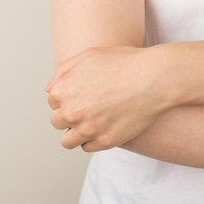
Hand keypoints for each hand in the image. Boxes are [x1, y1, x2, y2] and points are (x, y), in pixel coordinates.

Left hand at [46, 46, 169, 151]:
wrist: (155, 78)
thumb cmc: (124, 62)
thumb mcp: (88, 56)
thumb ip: (63, 72)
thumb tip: (49, 90)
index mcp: (62, 91)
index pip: (53, 102)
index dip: (68, 98)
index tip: (84, 94)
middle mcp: (71, 112)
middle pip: (58, 122)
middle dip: (70, 115)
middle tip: (90, 107)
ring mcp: (88, 130)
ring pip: (68, 141)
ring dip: (76, 133)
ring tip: (92, 122)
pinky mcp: (105, 142)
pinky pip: (88, 147)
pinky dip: (93, 139)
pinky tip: (105, 126)